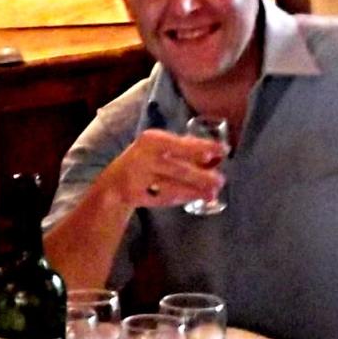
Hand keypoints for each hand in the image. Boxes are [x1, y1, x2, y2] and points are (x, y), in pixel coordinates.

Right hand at [106, 127, 225, 212]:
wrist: (115, 182)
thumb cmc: (145, 160)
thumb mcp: (161, 148)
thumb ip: (187, 150)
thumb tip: (217, 155)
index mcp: (152, 140)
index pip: (182, 144)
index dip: (203, 147)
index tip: (222, 151)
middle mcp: (144, 157)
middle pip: (178, 168)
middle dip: (202, 176)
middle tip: (221, 180)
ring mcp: (139, 178)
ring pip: (172, 186)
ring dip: (194, 190)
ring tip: (211, 194)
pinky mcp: (136, 194)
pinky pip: (163, 198)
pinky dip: (181, 198)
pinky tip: (194, 197)